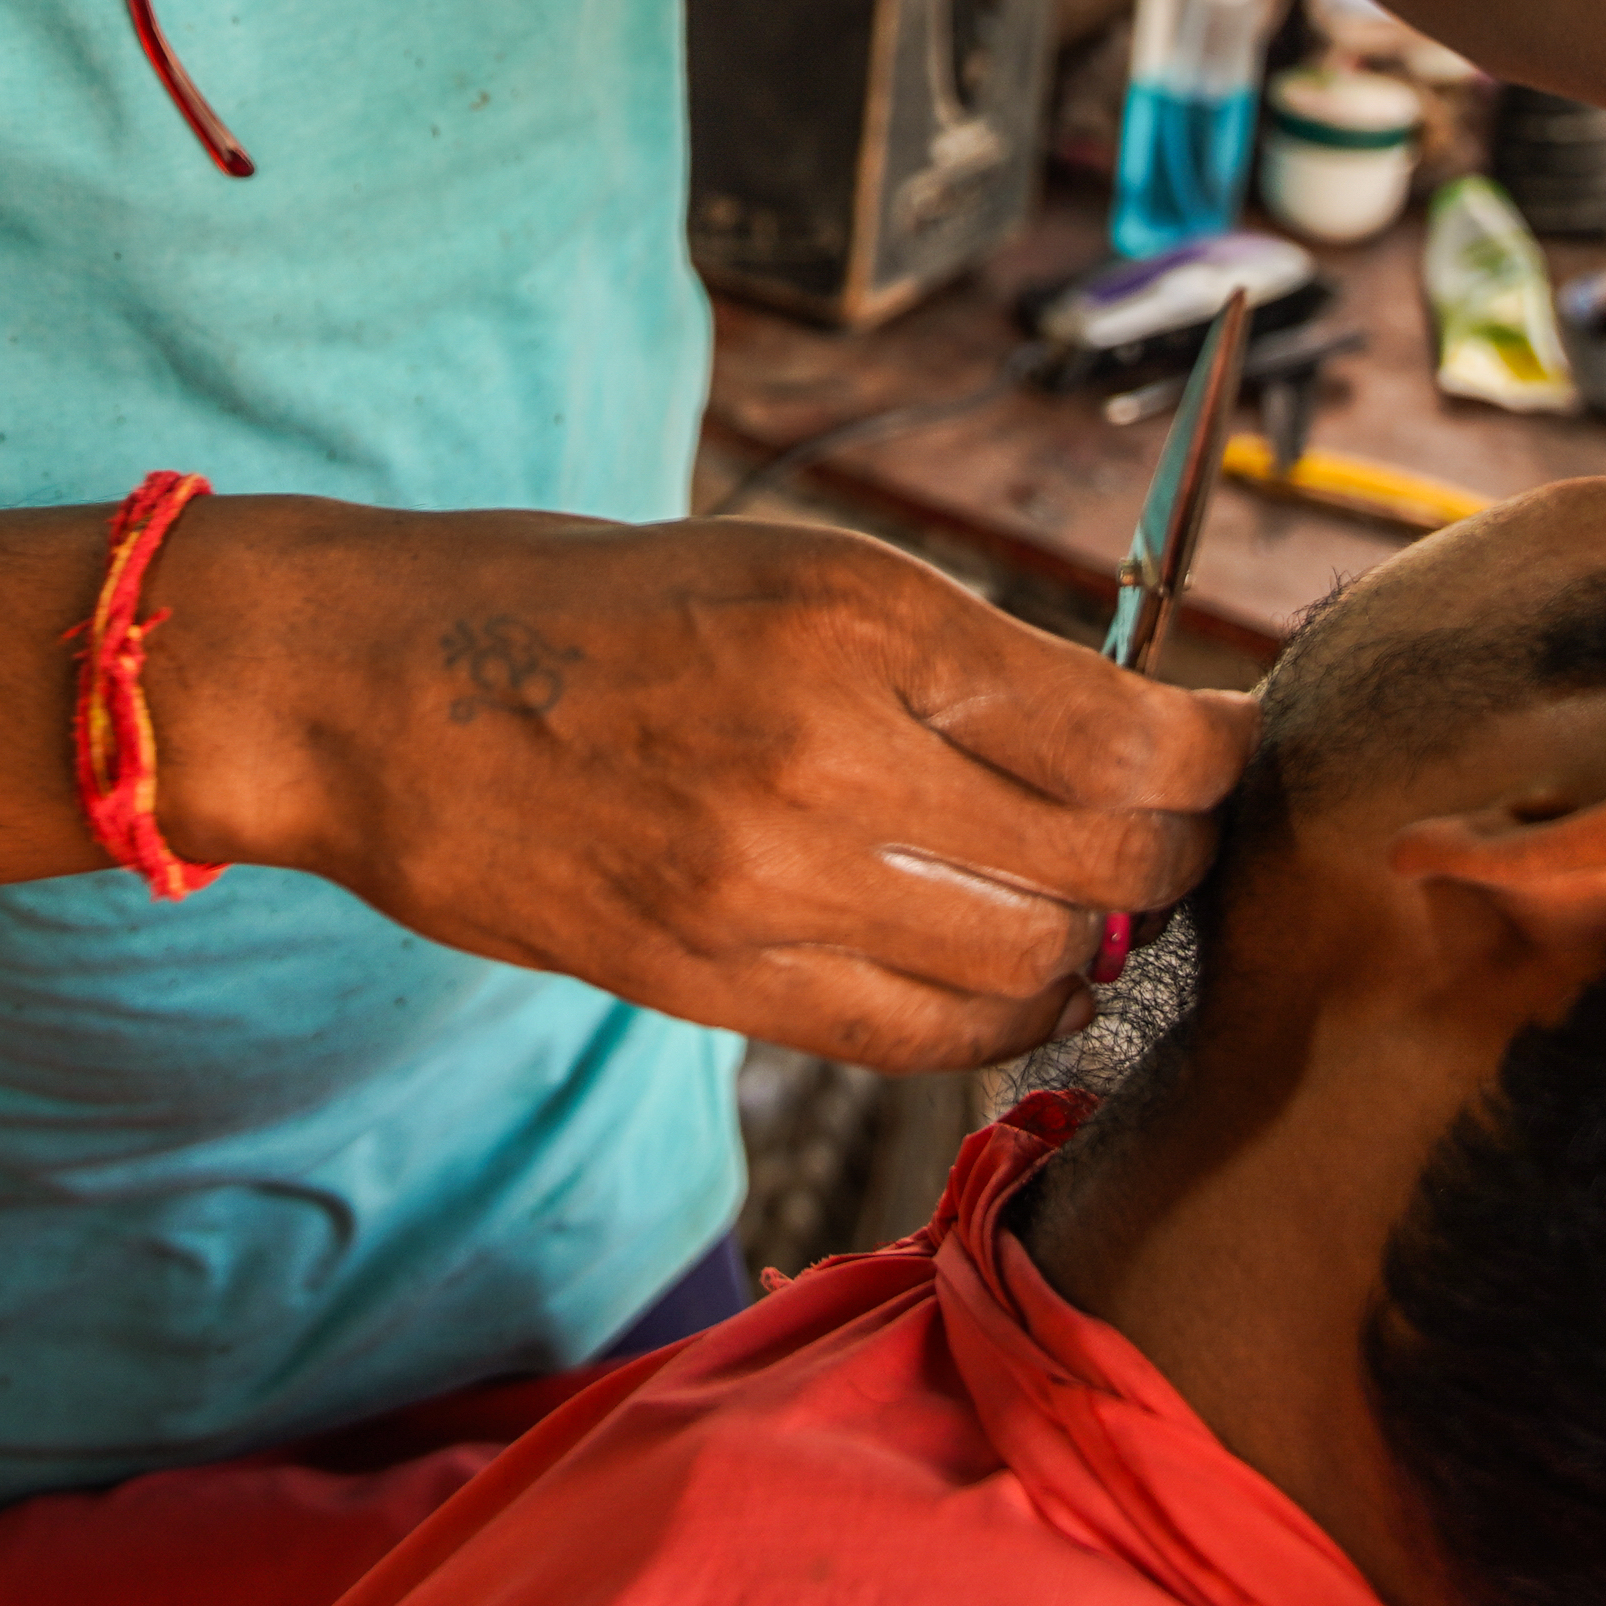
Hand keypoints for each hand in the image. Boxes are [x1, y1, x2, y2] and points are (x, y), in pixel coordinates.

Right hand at [172, 499, 1244, 1072]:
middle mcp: (827, 749)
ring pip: (1028, 963)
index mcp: (858, 612)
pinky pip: (915, 1038)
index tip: (1235, 752)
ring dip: (1088, 948)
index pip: (1126, 730)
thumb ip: (944, 654)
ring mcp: (763, 880)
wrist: (371, 687)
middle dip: (1176, 858)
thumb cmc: (581, 605)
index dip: (1218, 758)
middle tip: (1181, 841)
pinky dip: (991, 1020)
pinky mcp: (707, 981)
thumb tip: (1119, 735)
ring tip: (1086, 912)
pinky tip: (1001, 980)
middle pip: (1105, 858)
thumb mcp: (781, 567)